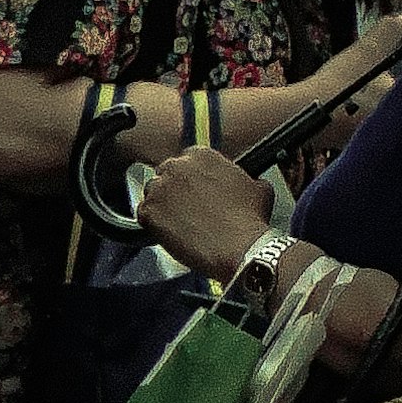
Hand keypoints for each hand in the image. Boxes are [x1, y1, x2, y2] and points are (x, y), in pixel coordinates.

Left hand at [138, 142, 273, 277]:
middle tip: (186, 210)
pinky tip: (170, 234)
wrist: (240, 247)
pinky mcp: (149, 211)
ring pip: (153, 194)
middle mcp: (177, 166)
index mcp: (201, 155)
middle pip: (165, 175)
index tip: (193, 192)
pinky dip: (153, 225)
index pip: (185, 161)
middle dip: (174, 191)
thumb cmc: (249, 221)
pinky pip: (143, 215)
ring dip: (163, 207)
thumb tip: (249, 183)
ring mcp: (160, 188)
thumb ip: (245, 178)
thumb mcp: (259, 188)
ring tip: (179, 225)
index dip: (190, 180)